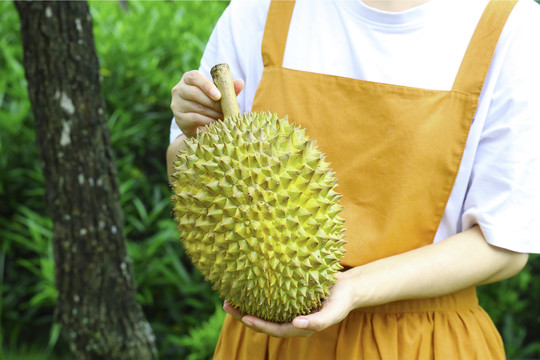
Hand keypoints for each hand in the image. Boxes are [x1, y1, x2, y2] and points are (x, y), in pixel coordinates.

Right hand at [170, 70, 243, 136]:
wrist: (201, 125)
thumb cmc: (212, 105)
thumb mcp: (221, 95)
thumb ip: (229, 89)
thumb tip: (240, 82)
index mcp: (188, 78)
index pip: (194, 77)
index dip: (207, 85)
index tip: (219, 96)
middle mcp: (179, 89)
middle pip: (195, 93)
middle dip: (213, 103)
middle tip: (225, 110)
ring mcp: (176, 104)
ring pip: (197, 107)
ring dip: (213, 113)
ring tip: (223, 117)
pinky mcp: (178, 118)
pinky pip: (195, 118)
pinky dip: (208, 121)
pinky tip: (216, 123)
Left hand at [223, 272, 356, 337]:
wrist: (348, 287)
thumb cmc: (342, 300)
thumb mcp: (333, 312)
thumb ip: (318, 321)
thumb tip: (296, 325)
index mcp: (299, 327)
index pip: (275, 329)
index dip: (259, 325)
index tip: (245, 318)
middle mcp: (290, 319)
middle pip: (263, 321)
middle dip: (244, 315)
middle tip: (227, 305)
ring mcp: (288, 308)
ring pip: (262, 309)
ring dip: (245, 305)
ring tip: (228, 297)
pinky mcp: (287, 296)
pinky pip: (268, 296)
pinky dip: (256, 292)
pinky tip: (245, 283)